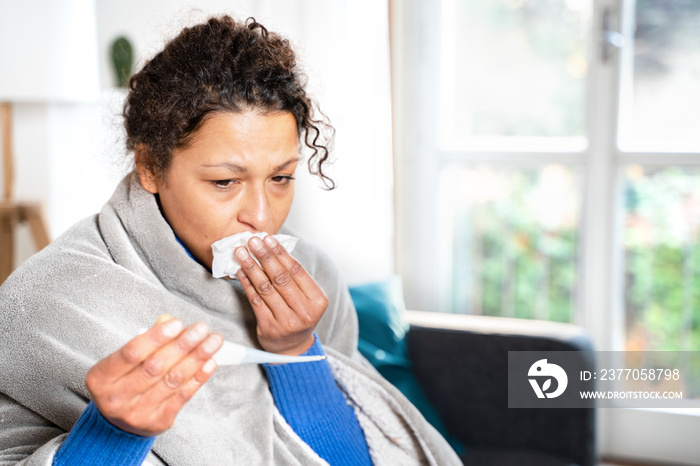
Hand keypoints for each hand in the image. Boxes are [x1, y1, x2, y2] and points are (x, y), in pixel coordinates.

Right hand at [85, 315, 222, 436]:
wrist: (116, 424)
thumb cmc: (123, 382)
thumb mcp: (123, 362)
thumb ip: (145, 341)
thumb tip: (168, 321)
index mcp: (101, 378)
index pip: (131, 353)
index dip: (156, 337)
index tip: (177, 323)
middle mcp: (117, 398)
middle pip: (155, 367)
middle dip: (183, 345)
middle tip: (201, 329)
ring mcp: (138, 413)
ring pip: (172, 380)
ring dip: (197, 358)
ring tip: (213, 341)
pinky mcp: (158, 421)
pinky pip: (183, 396)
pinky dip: (199, 377)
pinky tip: (210, 362)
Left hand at [235, 235, 327, 355]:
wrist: (292, 348)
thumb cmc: (298, 314)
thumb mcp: (306, 297)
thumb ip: (295, 277)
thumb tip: (272, 247)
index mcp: (318, 300)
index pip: (297, 270)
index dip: (280, 253)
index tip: (267, 238)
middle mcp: (304, 311)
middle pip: (281, 278)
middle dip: (264, 256)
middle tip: (252, 240)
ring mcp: (286, 321)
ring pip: (266, 288)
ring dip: (251, 267)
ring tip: (241, 252)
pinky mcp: (269, 327)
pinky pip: (255, 300)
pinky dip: (246, 283)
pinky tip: (240, 271)